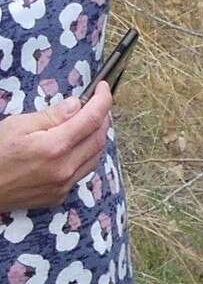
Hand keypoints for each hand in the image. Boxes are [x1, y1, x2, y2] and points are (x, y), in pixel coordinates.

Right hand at [0, 85, 112, 210]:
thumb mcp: (17, 125)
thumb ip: (51, 116)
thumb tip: (76, 105)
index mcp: (54, 147)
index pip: (91, 120)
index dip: (102, 100)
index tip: (103, 87)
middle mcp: (64, 169)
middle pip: (98, 138)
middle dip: (103, 117)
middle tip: (97, 103)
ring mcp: (63, 185)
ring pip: (95, 157)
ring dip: (97, 137)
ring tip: (90, 122)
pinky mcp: (59, 195)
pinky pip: (83, 172)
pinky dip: (87, 154)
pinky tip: (77, 145)